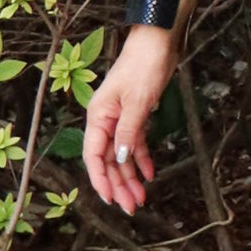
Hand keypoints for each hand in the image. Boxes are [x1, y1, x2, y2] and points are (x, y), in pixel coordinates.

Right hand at [82, 25, 178, 214]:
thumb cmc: (144, 66)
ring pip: (122, 154)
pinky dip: (142, 158)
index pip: (94, 156)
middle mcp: (105, 120)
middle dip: (119, 185)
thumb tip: (120, 159)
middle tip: (131, 207)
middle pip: (109, 160)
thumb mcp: (137, 102)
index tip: (110, 199)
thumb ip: (128, 132)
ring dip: (131, 176)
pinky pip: (135, 142)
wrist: (157, 42)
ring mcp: (120, 118)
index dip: (100, 180)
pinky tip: (149, 173)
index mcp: (98, 116)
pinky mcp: (136, 114)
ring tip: (141, 198)